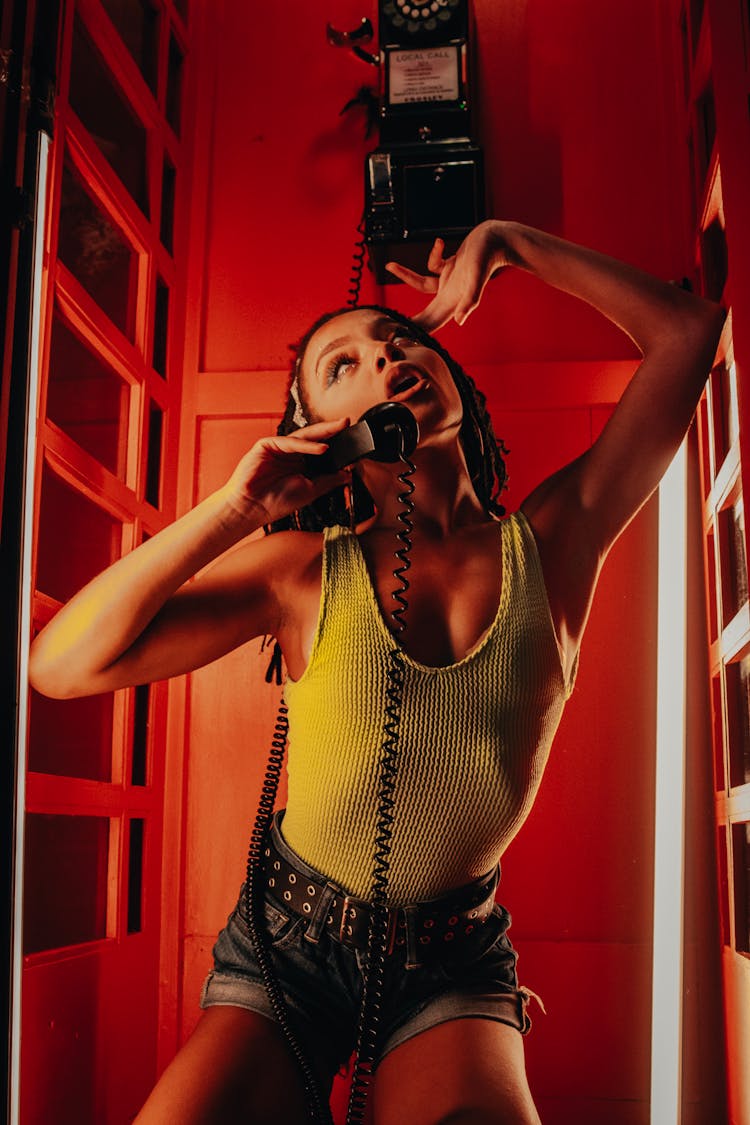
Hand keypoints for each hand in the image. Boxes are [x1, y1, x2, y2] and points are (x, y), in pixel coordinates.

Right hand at [219, 418, 351, 525]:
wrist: (251, 508)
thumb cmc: (276, 502)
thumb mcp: (311, 491)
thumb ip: (329, 481)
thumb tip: (349, 474)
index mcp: (301, 463)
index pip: (322, 449)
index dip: (337, 444)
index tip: (354, 442)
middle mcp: (291, 453)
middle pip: (315, 438)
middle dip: (332, 430)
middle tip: (348, 423)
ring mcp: (279, 447)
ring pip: (304, 436)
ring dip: (323, 432)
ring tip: (339, 428)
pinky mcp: (267, 445)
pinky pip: (290, 442)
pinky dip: (307, 445)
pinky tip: (322, 448)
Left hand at [386, 220, 518, 331]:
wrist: (499, 239)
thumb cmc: (487, 256)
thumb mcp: (476, 276)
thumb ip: (470, 299)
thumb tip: (460, 321)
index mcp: (452, 301)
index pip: (430, 323)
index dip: (415, 331)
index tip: (399, 338)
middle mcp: (450, 294)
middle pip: (424, 312)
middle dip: (406, 316)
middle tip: (385, 321)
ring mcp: (450, 280)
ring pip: (422, 284)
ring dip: (406, 276)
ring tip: (391, 265)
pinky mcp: (451, 267)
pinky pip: (434, 265)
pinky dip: (433, 254)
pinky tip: (440, 243)